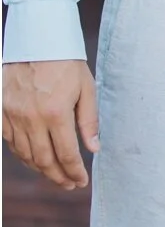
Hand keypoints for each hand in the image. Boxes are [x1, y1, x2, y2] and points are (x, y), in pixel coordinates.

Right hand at [3, 60, 99, 189]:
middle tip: (70, 184)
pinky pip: (11, 142)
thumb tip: (94, 149)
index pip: (66, 153)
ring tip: (55, 175)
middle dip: (58, 176)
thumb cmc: (67, 64)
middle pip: (43, 160)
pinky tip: (35, 159)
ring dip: (40, 169)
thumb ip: (89, 121)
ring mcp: (12, 116)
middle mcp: (31, 118)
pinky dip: (23, 155)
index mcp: (56, 112)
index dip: (74, 171)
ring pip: (25, 154)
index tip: (81, 181)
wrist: (36, 42)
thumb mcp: (86, 89)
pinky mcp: (1, 112)